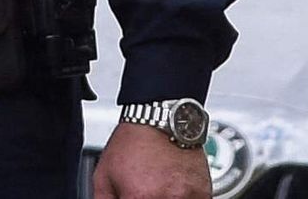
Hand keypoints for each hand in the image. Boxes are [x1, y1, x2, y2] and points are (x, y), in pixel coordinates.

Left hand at [93, 119, 213, 198]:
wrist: (161, 117)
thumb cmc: (133, 141)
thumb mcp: (104, 173)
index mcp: (138, 198)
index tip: (130, 197)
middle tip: (144, 191)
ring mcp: (187, 196)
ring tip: (159, 186)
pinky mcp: (203, 192)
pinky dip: (182, 198)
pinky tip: (172, 187)